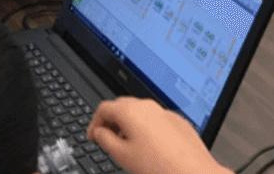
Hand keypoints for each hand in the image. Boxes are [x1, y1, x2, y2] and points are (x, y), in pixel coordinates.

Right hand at [88, 98, 230, 173]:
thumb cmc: (159, 167)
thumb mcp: (121, 156)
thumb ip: (104, 139)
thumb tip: (99, 132)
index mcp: (130, 111)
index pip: (103, 108)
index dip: (94, 123)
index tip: (94, 136)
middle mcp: (148, 106)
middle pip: (122, 107)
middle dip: (112, 122)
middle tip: (108, 139)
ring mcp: (165, 113)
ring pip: (141, 113)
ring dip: (130, 125)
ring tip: (130, 147)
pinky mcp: (179, 122)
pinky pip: (158, 120)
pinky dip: (149, 129)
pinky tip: (152, 149)